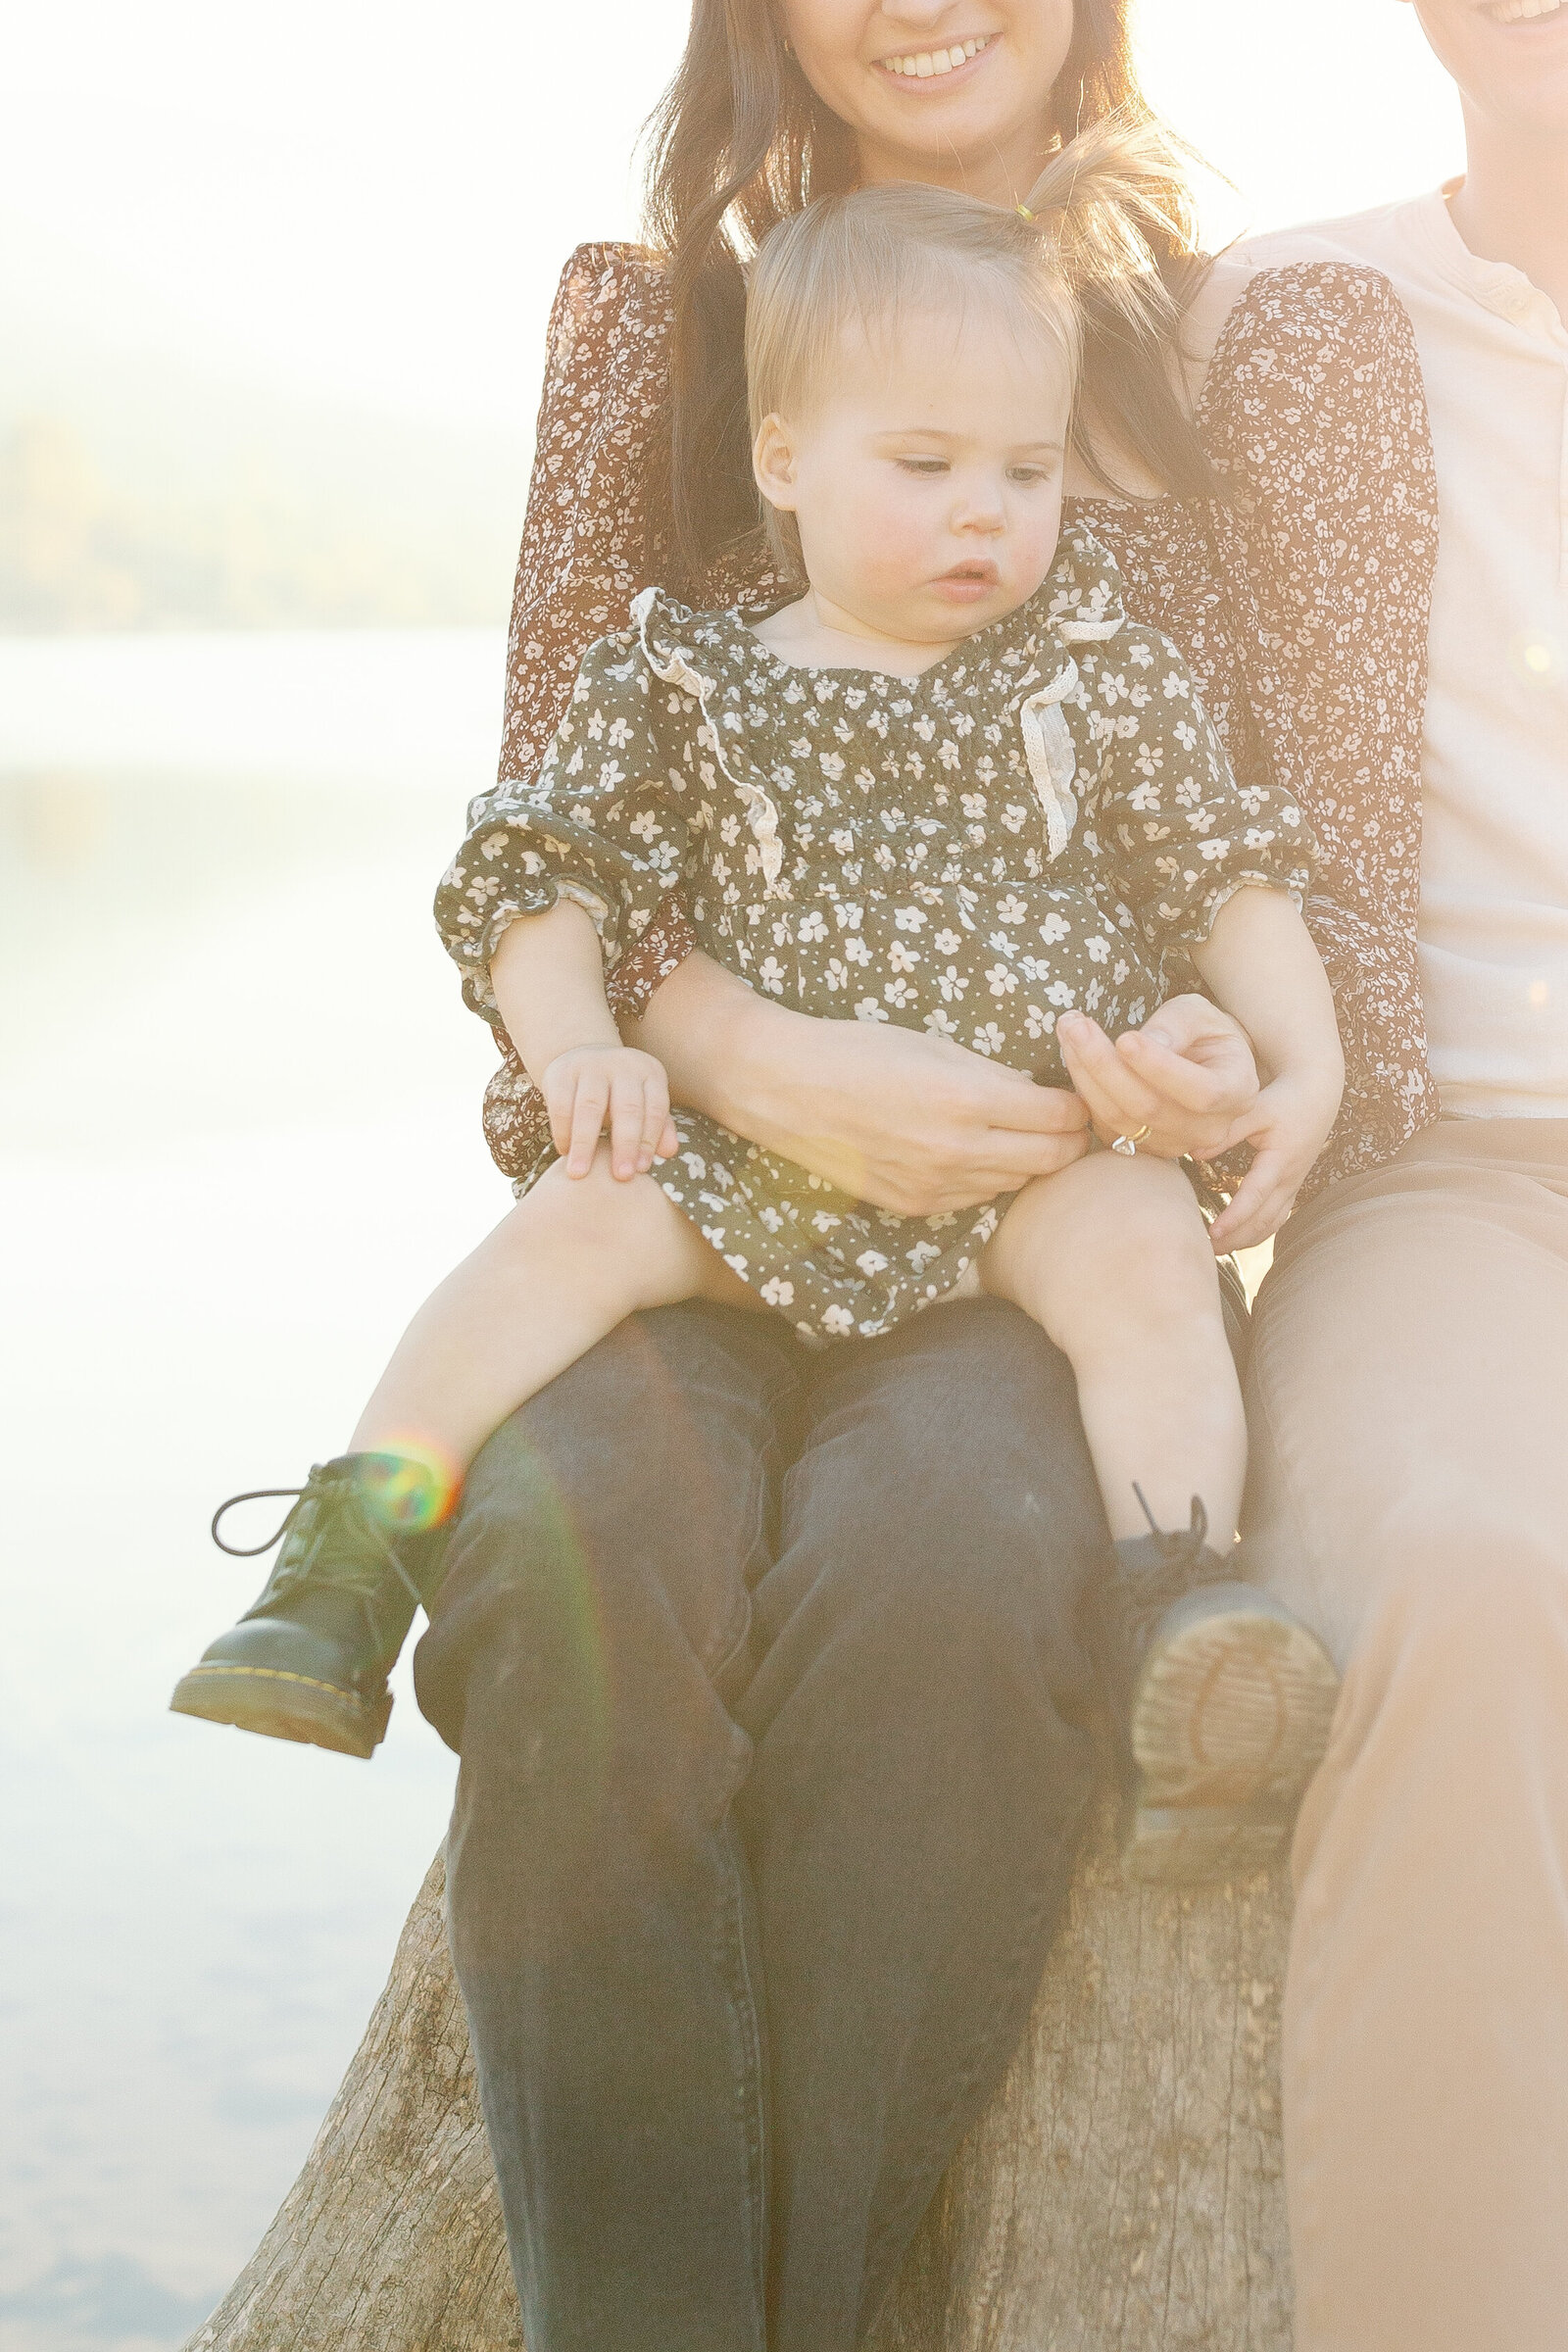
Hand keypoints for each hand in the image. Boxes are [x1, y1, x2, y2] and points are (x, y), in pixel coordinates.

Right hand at [540, 1045, 677, 1180]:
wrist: (583, 1059)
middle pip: (627, 1107)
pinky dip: (562, 1131)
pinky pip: (562, 1105)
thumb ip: (659, 1128)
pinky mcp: (561, 1072)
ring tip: (579, 1173)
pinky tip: (564, 1152)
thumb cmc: (621, 1094)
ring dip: (584, 1143)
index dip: (649, 1140)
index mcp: (650, 1073)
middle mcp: (622, 1065)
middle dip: (625, 1144)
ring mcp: (590, 1065)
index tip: (641, 1169)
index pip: (655, 1108)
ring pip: (589, 1106)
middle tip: (620, 1177)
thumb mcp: (644, 1104)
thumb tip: (670, 1152)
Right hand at [631, 953, 1089, 1214]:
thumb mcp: (937, 1046)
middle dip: (1068, 1140)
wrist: (785, 1088)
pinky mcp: (914, 1206)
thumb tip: (1045, 1095)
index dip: (1078, 1106)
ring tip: (1022, 1136)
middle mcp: (958, 1150)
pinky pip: (976, 1199)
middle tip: (1066, 1122)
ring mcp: (935, 1185)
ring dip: (1028, 1161)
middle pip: (1051, 1159)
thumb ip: (996, 1076)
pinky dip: (988, 1178)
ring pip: (1016, 1183)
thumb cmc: (858, 1051)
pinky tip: (977, 1154)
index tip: (1077, 1095)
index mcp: (967, 1099)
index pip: (1061, 1117)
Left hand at [1057, 996, 1260, 1162]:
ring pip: (1121, 1118)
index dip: (1159, 1068)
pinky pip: (1105, 1123)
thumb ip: (1176, 1025)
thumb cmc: (1202, 1032)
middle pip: (1150, 1108)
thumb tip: (1145, 1041)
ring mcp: (1174, 1144)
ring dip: (1086, 1073)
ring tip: (1068, 1028)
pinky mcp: (1141, 1147)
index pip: (1200, 1092)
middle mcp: (1209, 1129)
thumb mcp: (1198, 1014)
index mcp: (1237, 1092)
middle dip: (1105, 1064)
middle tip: (1075, 1024)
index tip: (1125, 1038)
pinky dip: (1083, 1088)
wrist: (1199, 1063)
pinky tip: (1073, 1052)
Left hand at [1207, 1065, 1342, 1252]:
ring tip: (1216, 1250)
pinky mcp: (1291, 1186)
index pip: (1256, 1197)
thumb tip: (1193, 1153)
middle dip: (1236, 1238)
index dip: (1234, 1218)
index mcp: (1281, 1161)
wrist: (1316, 1095)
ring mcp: (1293, 1186)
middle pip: (1264, 1220)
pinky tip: (1237, 1238)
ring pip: (1272, 1224)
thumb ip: (1226, 1131)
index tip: (1212, 1233)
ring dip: (1246, 1240)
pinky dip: (1258, 1232)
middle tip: (1205, 1251)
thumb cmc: (1282, 1099)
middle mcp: (1290, 1179)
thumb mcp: (1255, 1109)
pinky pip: (1276, 1218)